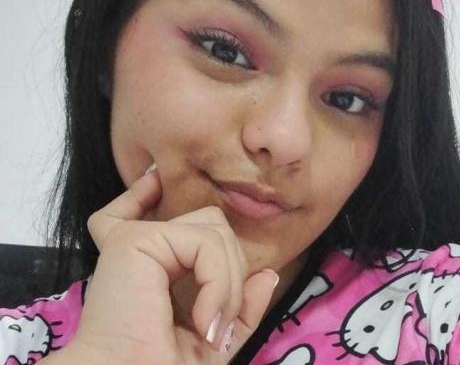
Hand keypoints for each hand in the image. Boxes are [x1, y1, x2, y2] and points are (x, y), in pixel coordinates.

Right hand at [65, 165, 278, 364]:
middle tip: (217, 324)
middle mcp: (138, 245)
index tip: (154, 180)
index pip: (156, 215)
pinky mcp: (134, 239)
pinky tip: (203, 318)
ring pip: (215, 229)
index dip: (150, 194)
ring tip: (210, 325)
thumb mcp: (215, 337)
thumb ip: (239, 304)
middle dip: (230, 272)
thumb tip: (267, 274)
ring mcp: (136, 238)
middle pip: (212, 224)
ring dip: (227, 282)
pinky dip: (218, 281)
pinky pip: (205, 242)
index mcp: (149, 264)